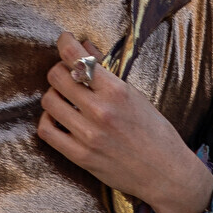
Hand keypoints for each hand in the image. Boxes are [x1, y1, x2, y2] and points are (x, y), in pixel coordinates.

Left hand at [37, 32, 212, 212]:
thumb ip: (106, 71)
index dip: (65, 43)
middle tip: (68, 74)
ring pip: (49, 101)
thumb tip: (84, 47)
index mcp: (117, 91)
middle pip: (57, 77)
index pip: (77, 58)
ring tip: (66, 99)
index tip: (64, 39)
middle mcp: (100, 111)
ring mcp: (88, 135)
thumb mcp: (135, 95)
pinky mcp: (80, 156)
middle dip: (60, 70)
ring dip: (54, 95)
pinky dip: (48, 121)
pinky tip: (59, 119)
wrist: (165, 173)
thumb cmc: (154, 132)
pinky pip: (47, 131)